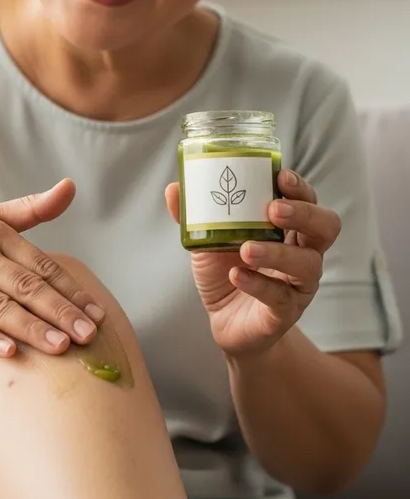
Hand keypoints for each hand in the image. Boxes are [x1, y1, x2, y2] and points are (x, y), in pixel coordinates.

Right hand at [0, 179, 104, 358]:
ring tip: (60, 347)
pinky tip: (10, 352)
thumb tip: (70, 187)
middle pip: (24, 285)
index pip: (39, 264)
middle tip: (89, 335)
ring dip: (31, 328)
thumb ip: (29, 208)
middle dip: (59, 311)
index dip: (70, 289)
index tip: (96, 312)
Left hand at [165, 170, 340, 357]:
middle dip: (303, 213)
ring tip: (247, 249)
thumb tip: (173, 189)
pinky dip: (257, 284)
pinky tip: (236, 275)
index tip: (280, 176)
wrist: (226, 322)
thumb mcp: (208, 240)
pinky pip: (280, 297)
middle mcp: (303, 253)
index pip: (307, 200)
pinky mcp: (285, 312)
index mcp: (288, 228)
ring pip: (308, 264)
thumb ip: (193, 216)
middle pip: (326, 226)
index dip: (299, 187)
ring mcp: (298, 284)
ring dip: (277, 253)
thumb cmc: (225, 271)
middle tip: (273, 209)